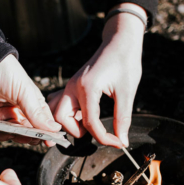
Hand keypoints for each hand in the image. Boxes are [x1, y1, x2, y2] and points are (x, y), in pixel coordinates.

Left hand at [0, 54, 60, 145]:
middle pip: (29, 130)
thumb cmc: (6, 72)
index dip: (47, 131)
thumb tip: (55, 129)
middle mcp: (18, 111)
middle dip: (34, 135)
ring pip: (14, 134)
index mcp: (31, 103)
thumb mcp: (25, 92)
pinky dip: (4, 135)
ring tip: (25, 136)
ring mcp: (3, 116)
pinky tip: (9, 133)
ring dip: (20, 137)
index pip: (42, 121)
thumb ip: (37, 113)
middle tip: (38, 139)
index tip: (52, 140)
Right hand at [48, 3, 145, 147]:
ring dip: (68, 124)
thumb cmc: (125, 62)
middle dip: (77, 132)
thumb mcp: (127, 92)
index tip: (118, 143)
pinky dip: (66, 114)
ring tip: (87, 126)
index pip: (89, 123)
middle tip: (96, 133)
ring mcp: (70, 85)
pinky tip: (81, 116)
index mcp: (87, 87)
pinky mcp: (72, 85)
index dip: (104, 138)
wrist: (120, 40)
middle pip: (61, 119)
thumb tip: (122, 141)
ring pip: (56, 112)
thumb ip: (122, 118)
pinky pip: (59, 103)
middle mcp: (73, 86)